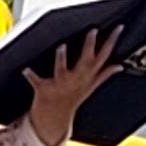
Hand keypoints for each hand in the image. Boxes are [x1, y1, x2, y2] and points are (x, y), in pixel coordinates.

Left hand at [21, 28, 125, 145]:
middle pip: (86, 61)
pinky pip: (37, 81)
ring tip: (61, 47)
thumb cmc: (72, 98)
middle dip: (90, 47)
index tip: (118, 28)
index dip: (112, 41)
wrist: (55, 117)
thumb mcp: (91, 87)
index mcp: (88, 77)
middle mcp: (76, 79)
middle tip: (93, 31)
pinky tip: (26, 69)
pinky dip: (31, 76)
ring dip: (62, 60)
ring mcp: (60, 84)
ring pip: (62, 70)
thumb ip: (104, 75)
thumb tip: (119, 66)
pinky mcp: (44, 88)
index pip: (104, 56)